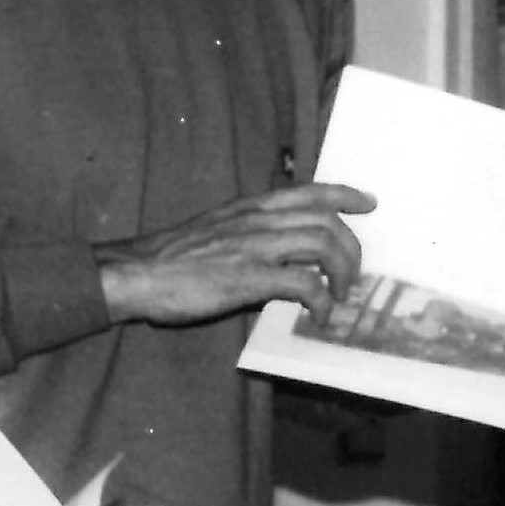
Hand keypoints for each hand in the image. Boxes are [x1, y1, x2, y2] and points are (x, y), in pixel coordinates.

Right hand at [95, 183, 375, 326]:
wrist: (136, 272)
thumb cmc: (171, 258)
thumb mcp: (215, 232)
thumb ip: (249, 237)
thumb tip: (280, 260)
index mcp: (248, 207)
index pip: (307, 191)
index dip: (344, 194)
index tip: (368, 202)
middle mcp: (256, 220)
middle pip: (326, 220)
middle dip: (351, 248)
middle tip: (353, 276)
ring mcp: (254, 247)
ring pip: (323, 244)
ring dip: (343, 273)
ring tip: (341, 296)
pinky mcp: (248, 278)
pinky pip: (303, 283)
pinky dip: (321, 300)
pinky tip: (318, 314)